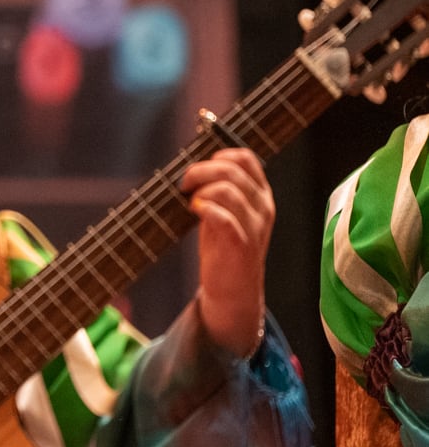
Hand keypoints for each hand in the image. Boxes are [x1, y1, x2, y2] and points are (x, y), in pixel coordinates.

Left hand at [182, 147, 273, 356]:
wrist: (233, 291)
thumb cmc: (223, 247)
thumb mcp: (224, 211)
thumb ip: (216, 189)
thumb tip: (190, 165)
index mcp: (260, 195)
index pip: (246, 158)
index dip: (218, 155)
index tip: (198, 169)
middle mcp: (263, 207)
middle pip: (233, 169)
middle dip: (200, 171)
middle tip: (184, 184)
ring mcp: (255, 226)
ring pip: (228, 190)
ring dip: (201, 191)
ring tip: (192, 203)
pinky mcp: (241, 245)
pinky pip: (224, 217)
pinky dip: (205, 209)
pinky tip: (195, 212)